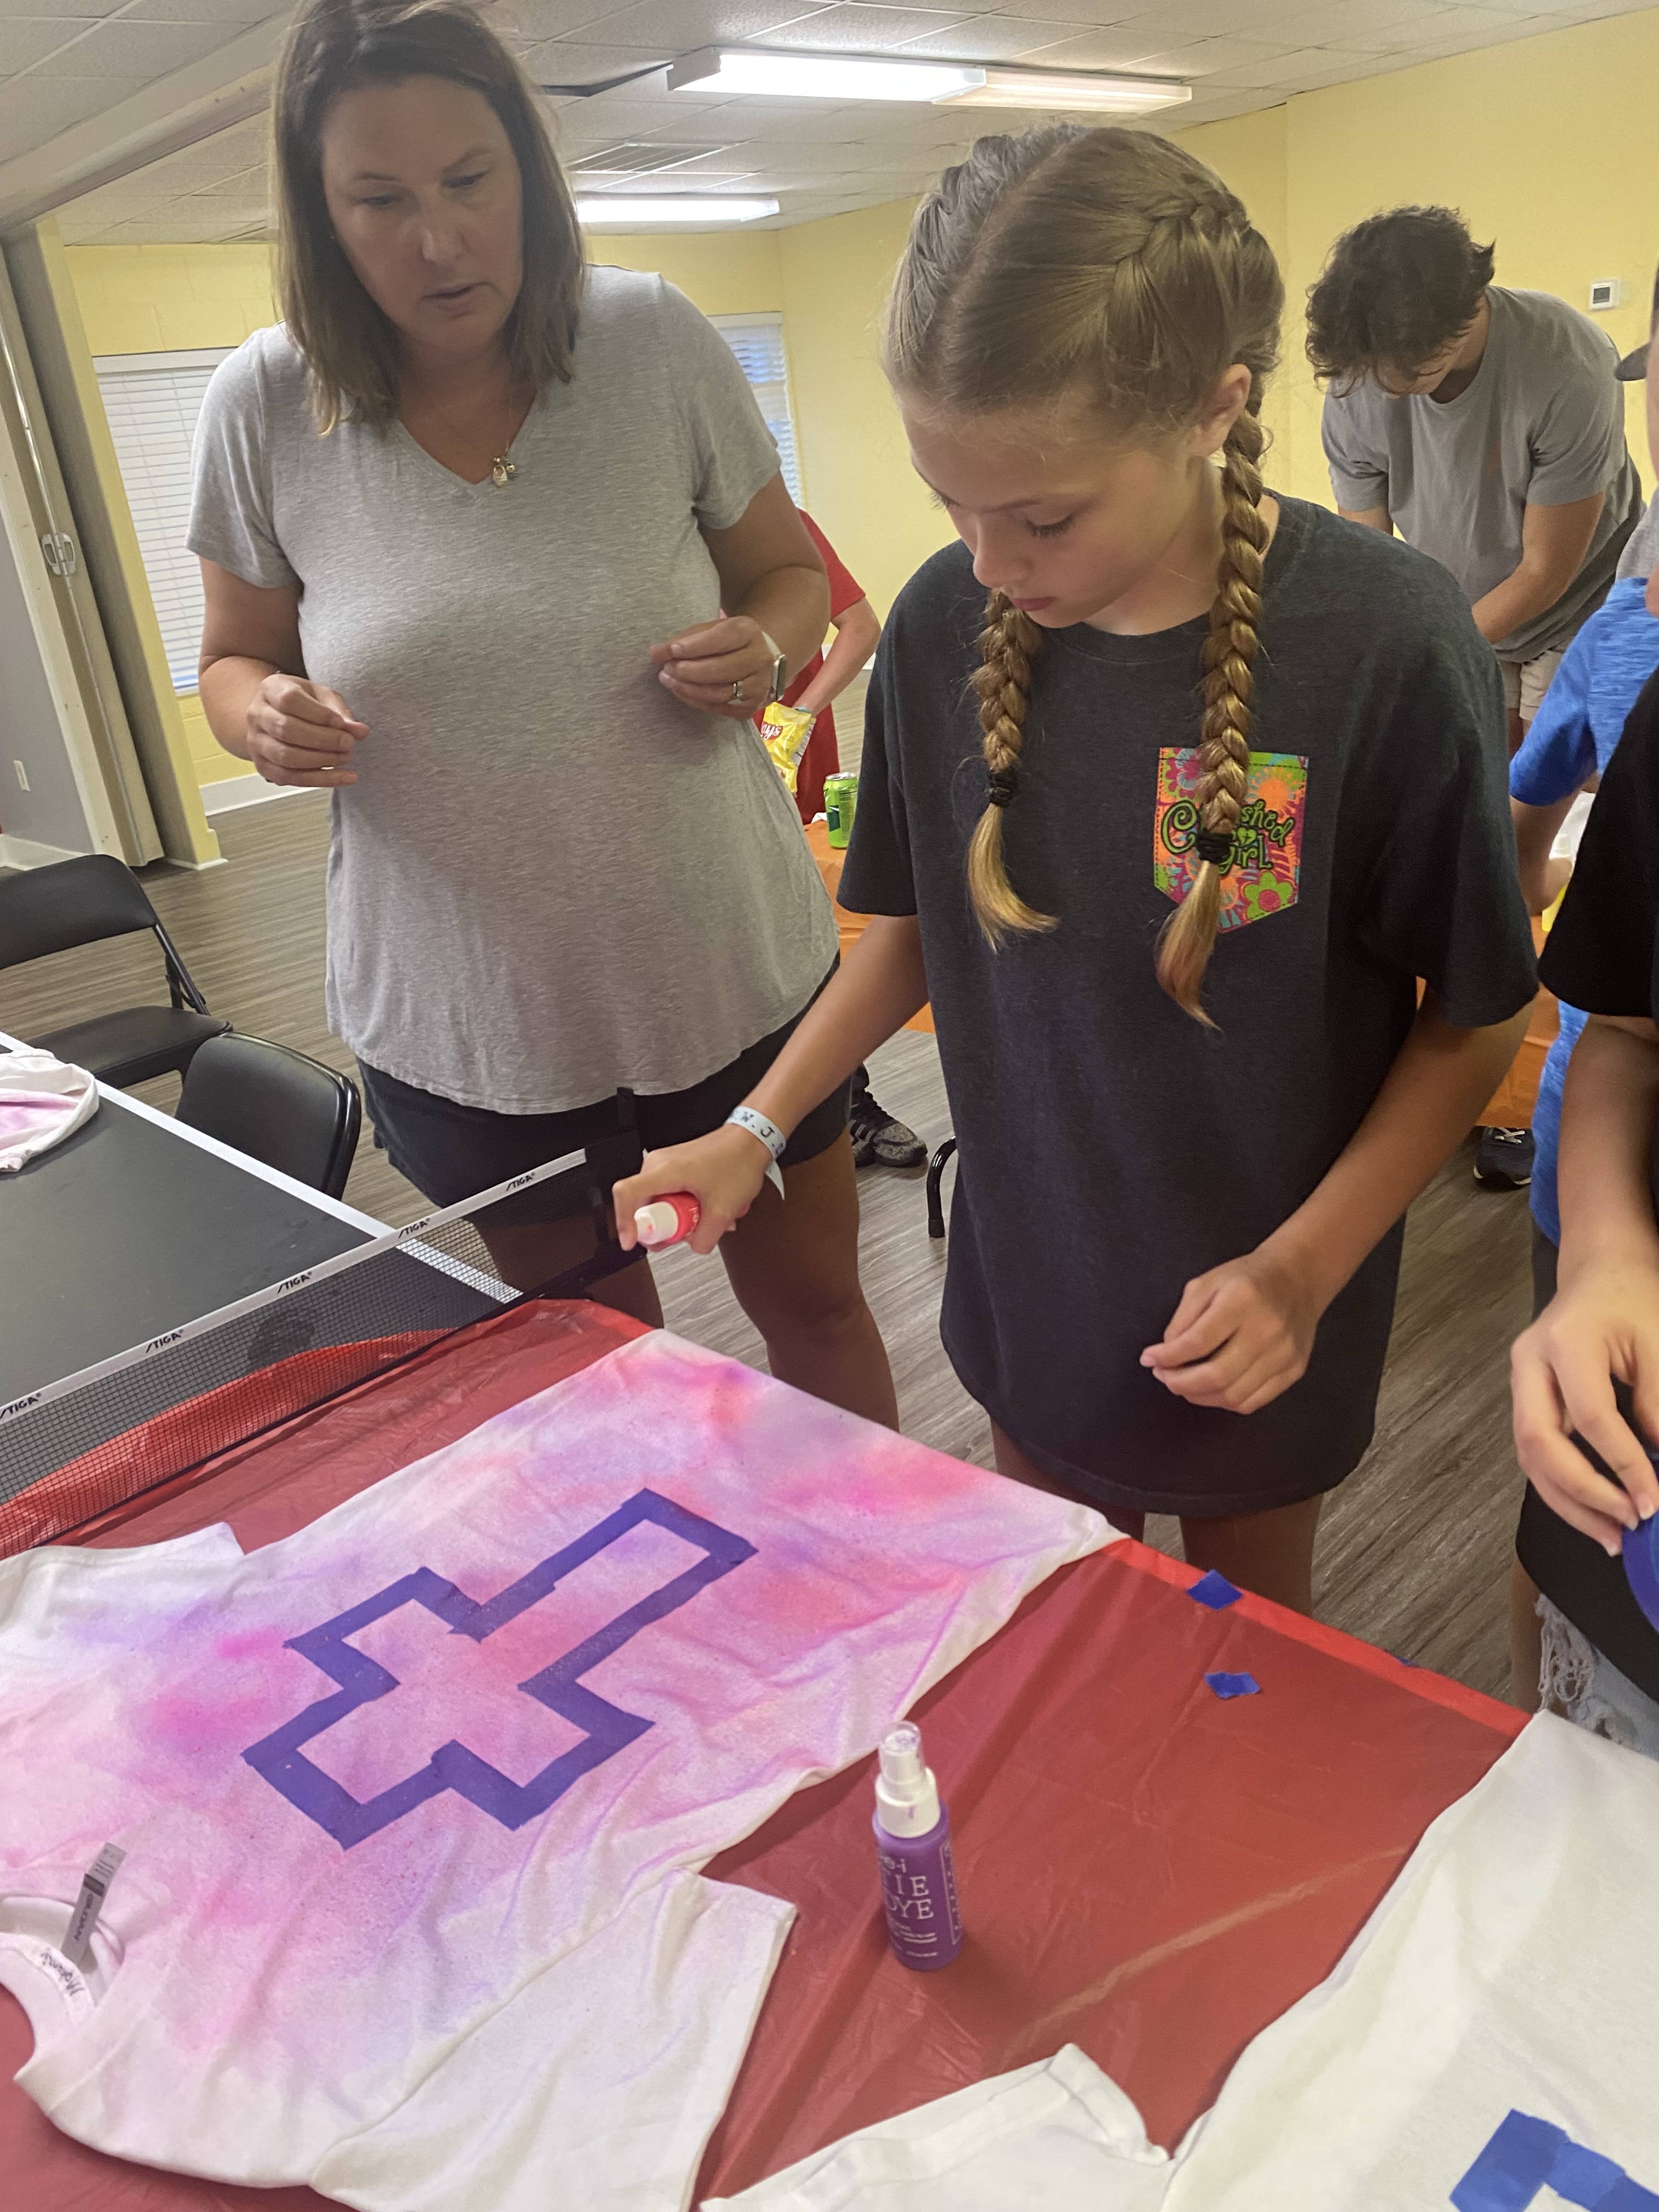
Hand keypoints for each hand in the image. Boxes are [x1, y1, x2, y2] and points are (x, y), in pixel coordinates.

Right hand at [246, 675, 366, 787]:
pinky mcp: (263, 766)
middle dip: (323, 740)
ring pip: (286, 756)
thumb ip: (339, 711)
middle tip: (349, 743)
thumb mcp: (322, 696)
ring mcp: (256, 742)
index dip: (320, 714)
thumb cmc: (302, 703)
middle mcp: (257, 715)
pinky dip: (320, 780)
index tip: (342, 723)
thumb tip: (360, 731)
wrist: (276, 716)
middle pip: (287, 729)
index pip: (290, 700)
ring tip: (346, 758)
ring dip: (322, 761)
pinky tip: (343, 777)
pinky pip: (289, 777)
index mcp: (270, 689)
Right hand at [613, 1125, 774, 1256]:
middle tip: (685, 1232)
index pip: (626, 1194)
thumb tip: (693, 1245)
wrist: (752, 1140)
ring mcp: (665, 1164)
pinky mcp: (674, 1167)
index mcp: (664, 1170)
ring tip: (704, 1216)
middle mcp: (658, 1164)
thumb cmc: (739, 1161)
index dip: (624, 1222)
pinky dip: (684, 1206)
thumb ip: (704, 1238)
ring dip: (679, 1216)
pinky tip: (705, 1208)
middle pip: (643, 1205)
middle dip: (663, 1226)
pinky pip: (669, 1194)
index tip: (631, 1241)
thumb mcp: (723, 1211)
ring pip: (659, 1202)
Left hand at [649, 616, 779, 720]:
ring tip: (668, 680)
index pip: (722, 639)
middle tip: (667, 668)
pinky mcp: (751, 706)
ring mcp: (758, 685)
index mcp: (748, 632)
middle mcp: (759, 658)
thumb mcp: (709, 631)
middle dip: (689, 671)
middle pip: (721, 669)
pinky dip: (696, 701)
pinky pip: (720, 708)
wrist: (757, 659)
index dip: (695, 646)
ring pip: (720, 693)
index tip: (672, 650)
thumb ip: (684, 640)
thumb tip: (655, 653)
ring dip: (689, 688)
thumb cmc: (727, 642)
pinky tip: (681, 691)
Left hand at [1141, 1248, 1320, 1414]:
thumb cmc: (1246, 1279)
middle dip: (1178, 1382)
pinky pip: (1251, 1402)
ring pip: (1232, 1396)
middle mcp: (1268, 1329)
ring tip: (1182, 1382)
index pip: (1198, 1342)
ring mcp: (1284, 1354)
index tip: (1149, 1358)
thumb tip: (1164, 1357)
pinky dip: (1223, 1401)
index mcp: (1242, 1299)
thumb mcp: (1206, 1284)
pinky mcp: (1294, 1370)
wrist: (1298, 1279)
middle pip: (1216, 1375)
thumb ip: (1182, 1319)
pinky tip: (1210, 1388)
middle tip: (1163, 1375)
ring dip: (1198, 1395)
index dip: (1167, 1357)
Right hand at [1511, 1261, 1658, 1555]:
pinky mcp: (1524, 1400)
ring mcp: (1520, 1383)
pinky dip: (1562, 1489)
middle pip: (1539, 1442)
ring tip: (1611, 1538)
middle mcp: (1529, 1365)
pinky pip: (1535, 1454)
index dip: (1623, 1465)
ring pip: (1528, 1457)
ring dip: (1569, 1503)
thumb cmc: (1632, 1300)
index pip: (1590, 1417)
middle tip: (1627, 1525)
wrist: (1601, 1271)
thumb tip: (1658, 1473)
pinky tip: (1594, 1513)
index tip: (1653, 1503)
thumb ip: (1657, 1406)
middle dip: (1583, 1494)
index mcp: (1563, 1342)